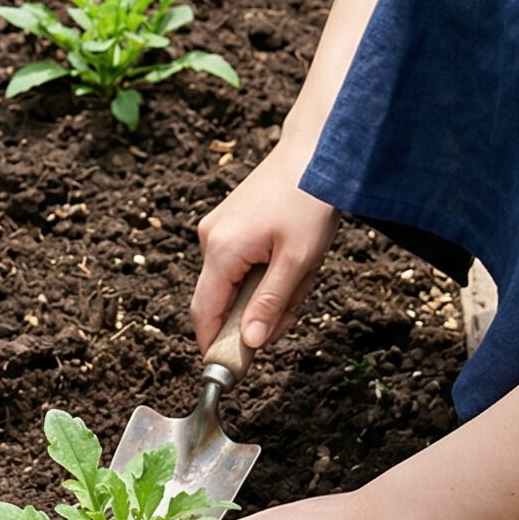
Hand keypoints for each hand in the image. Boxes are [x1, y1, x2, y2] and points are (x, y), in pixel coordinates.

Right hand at [191, 130, 340, 354]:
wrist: (314, 153)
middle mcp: (209, 238)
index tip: (231, 366)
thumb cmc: (308, 202)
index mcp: (221, 250)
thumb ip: (270, 305)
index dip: (213, 344)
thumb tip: (249, 343)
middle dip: (256, 312)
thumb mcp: (298, 262)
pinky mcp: (228, 222)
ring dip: (267, 289)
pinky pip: (239, 263)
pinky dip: (265, 271)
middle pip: (221, 300)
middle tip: (294, 304)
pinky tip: (291, 256)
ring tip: (301, 269)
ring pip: (235, 282)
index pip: (204, 312)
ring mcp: (216, 228)